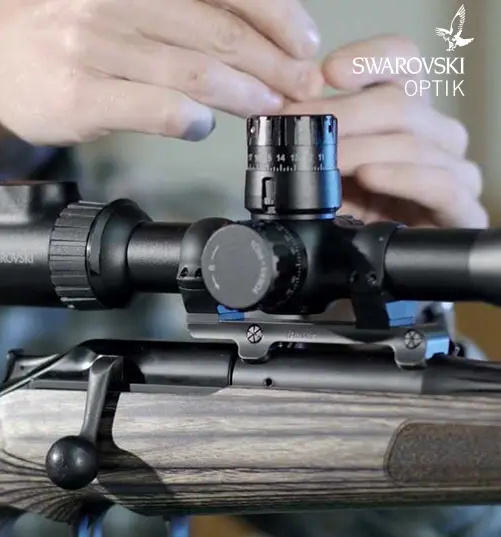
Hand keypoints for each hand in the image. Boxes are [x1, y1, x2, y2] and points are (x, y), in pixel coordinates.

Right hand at [0, 0, 323, 144]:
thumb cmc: (57, 22)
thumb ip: (174, 7)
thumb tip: (247, 28)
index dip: (276, 17)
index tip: (305, 44)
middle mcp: (113, 2)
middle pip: (218, 32)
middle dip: (273, 64)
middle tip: (301, 86)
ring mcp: (94, 50)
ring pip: (194, 73)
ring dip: (244, 95)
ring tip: (268, 107)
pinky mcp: (78, 99)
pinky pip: (155, 110)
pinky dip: (191, 119)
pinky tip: (204, 124)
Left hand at [280, 36, 486, 228]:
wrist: (371, 267)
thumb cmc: (349, 215)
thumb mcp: (323, 172)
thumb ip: (313, 140)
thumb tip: (285, 114)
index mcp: (404, 113)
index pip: (402, 61)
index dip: (369, 58)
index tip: (329, 71)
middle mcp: (434, 134)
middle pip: (399, 102)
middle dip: (340, 113)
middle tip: (299, 126)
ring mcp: (452, 169)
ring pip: (411, 142)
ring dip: (358, 150)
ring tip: (324, 161)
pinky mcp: (461, 209)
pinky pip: (440, 184)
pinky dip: (401, 177)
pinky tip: (370, 176)